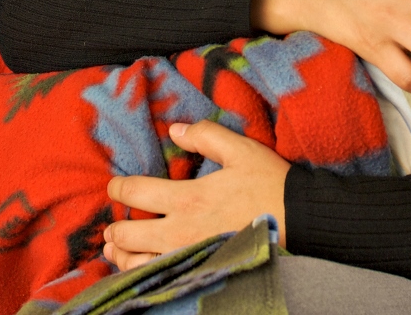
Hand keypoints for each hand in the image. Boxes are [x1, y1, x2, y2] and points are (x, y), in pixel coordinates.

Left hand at [103, 120, 290, 271]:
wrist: (298, 223)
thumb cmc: (270, 184)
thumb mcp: (241, 150)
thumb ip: (206, 135)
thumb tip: (175, 129)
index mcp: (189, 198)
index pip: (138, 193)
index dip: (120, 189)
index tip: (115, 187)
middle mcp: (182, 232)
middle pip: (130, 235)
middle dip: (116, 230)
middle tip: (112, 227)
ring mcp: (189, 257)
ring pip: (140, 264)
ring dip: (123, 256)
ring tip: (116, 250)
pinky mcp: (200, 272)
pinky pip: (160, 280)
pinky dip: (143, 275)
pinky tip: (142, 269)